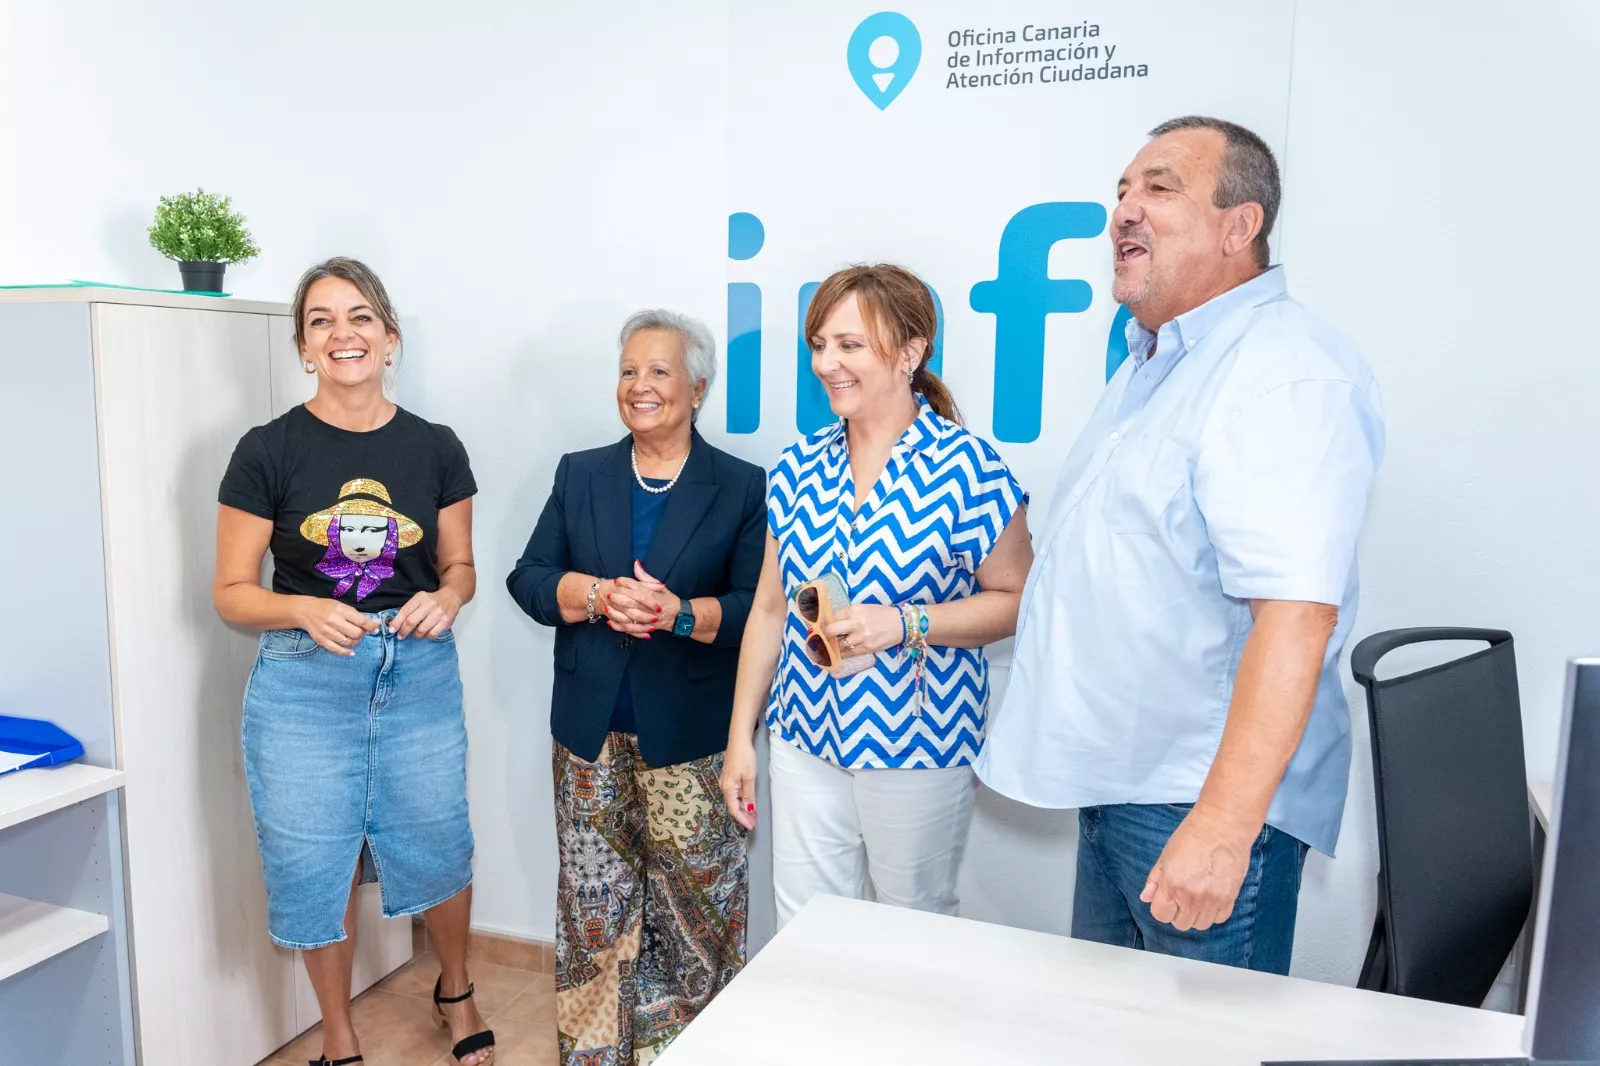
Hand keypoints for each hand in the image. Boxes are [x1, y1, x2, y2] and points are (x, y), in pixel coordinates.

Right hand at [294, 596, 379, 655]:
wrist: (305, 611)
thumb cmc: (326, 607)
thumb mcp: (342, 606)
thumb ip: (357, 615)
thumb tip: (375, 624)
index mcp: (340, 610)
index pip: (361, 621)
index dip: (371, 626)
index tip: (376, 628)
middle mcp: (333, 621)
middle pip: (356, 633)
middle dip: (362, 634)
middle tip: (361, 631)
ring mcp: (327, 632)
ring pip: (348, 642)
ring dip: (355, 641)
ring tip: (354, 637)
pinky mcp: (321, 640)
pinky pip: (336, 649)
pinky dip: (346, 652)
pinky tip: (352, 651)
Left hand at [391, 588, 460, 639]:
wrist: (451, 597)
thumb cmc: (431, 600)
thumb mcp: (419, 599)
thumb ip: (409, 610)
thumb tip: (396, 624)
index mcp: (420, 598)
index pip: (405, 611)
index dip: (396, 622)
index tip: (392, 630)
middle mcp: (429, 605)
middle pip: (411, 622)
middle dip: (403, 631)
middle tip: (400, 636)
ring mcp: (438, 613)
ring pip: (421, 630)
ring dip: (415, 635)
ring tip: (415, 634)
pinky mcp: (446, 622)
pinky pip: (432, 634)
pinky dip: (427, 636)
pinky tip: (426, 633)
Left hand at [604, 561, 680, 636]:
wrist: (679, 617)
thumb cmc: (668, 600)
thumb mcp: (659, 586)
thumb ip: (645, 576)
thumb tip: (636, 563)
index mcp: (653, 594)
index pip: (638, 587)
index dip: (626, 583)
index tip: (617, 580)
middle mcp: (650, 606)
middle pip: (633, 601)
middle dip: (619, 597)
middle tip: (609, 594)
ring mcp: (648, 618)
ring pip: (631, 615)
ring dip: (618, 612)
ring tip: (607, 608)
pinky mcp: (646, 627)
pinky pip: (631, 628)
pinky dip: (621, 626)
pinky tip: (611, 622)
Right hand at [720, 738, 757, 829]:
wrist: (739, 740)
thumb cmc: (744, 758)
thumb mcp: (750, 777)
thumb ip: (749, 795)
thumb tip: (749, 809)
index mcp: (728, 789)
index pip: (734, 810)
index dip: (743, 819)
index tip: (752, 827)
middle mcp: (724, 787)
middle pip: (733, 806)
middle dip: (744, 815)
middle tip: (754, 823)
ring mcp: (725, 782)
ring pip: (734, 800)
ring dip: (743, 808)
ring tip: (753, 815)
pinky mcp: (729, 776)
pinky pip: (735, 793)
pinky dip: (742, 800)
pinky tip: (748, 801)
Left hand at [820, 603, 904, 657]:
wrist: (901, 624)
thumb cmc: (881, 614)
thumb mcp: (864, 608)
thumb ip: (848, 614)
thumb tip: (831, 622)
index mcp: (855, 610)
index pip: (832, 616)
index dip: (822, 622)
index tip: (816, 626)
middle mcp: (856, 623)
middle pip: (831, 630)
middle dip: (822, 634)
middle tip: (816, 638)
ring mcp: (861, 637)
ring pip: (839, 645)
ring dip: (831, 647)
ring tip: (824, 648)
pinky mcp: (867, 648)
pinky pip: (849, 653)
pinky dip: (841, 654)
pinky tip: (836, 654)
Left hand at [1140, 804, 1257, 931]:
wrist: (1223, 825)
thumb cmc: (1193, 835)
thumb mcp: (1166, 855)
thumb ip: (1154, 879)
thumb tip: (1145, 897)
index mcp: (1171, 884)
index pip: (1161, 915)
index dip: (1162, 908)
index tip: (1166, 899)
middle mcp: (1191, 896)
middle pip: (1181, 924)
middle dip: (1178, 913)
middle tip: (1182, 897)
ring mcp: (1212, 899)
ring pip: (1201, 924)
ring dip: (1197, 915)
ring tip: (1198, 897)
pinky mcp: (1230, 897)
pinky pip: (1220, 918)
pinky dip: (1214, 912)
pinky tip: (1212, 897)